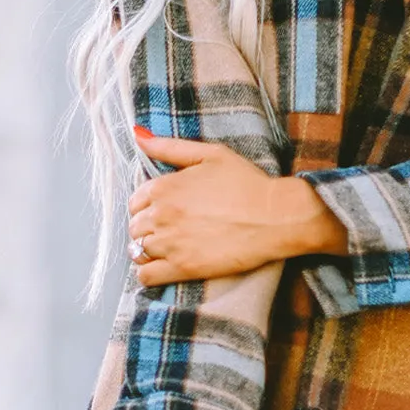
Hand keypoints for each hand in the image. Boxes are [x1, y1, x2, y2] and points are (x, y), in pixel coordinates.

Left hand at [127, 128, 348, 283]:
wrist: (275, 216)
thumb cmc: (247, 182)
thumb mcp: (210, 154)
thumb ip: (169, 146)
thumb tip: (138, 134)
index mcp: (164, 187)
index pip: (135, 201)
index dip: (148, 206)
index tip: (164, 209)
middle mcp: (161, 215)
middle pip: (134, 226)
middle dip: (147, 227)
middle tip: (169, 229)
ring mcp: (170, 243)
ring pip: (137, 250)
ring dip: (148, 249)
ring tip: (168, 247)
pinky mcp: (183, 268)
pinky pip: (146, 276)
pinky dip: (148, 272)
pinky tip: (162, 266)